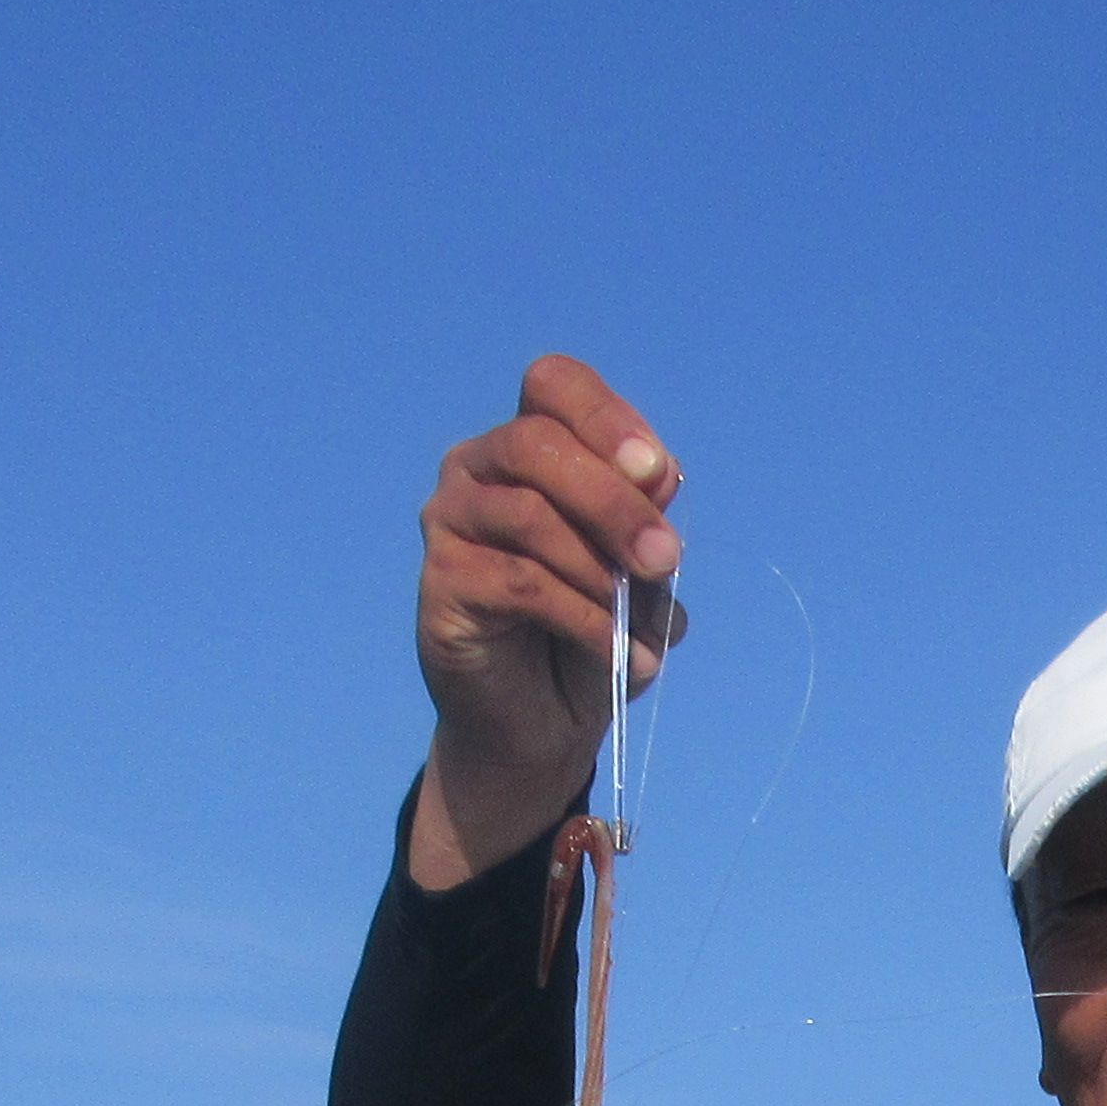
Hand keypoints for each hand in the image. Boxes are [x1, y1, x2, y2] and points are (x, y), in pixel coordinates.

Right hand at [410, 354, 688, 892]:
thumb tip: (661, 475)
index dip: (605, 418)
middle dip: (614, 501)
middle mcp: (479, 465)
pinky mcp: (441, 580)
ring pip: (529, 515)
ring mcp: (450, 518)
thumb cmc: (593, 629)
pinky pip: (519, 582)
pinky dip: (581, 616)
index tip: (658, 474)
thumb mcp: (638, 572)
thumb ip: (646, 519)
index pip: (553, 384)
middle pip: (537, 443)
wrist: (545, 721)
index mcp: (531, 443)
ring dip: (600, 569)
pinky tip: (614, 649)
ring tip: (639, 622)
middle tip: (665, 560)